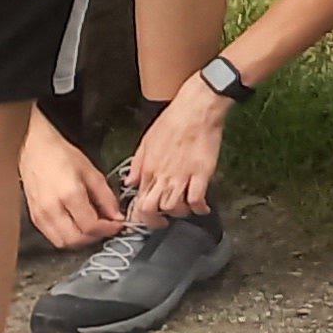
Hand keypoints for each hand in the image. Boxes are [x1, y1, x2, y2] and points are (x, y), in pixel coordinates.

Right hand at [20, 121, 124, 247]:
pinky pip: (52, 237)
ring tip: (93, 227)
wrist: (34, 149)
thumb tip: (116, 217)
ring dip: (81, 240)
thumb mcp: (92, 172)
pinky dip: (68, 237)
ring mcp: (40, 215)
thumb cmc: (62, 156)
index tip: (118, 224)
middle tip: (106, 227)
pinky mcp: (33, 218)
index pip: (90, 226)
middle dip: (96, 237)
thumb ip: (106, 197)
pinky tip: (77, 225)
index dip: (108, 229)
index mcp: (69, 194)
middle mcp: (52, 208)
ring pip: (63, 243)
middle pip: (76, 240)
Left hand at [125, 85, 229, 223]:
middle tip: (161, 222)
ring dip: (178, 213)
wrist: (195, 110)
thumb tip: (131, 182)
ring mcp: (182, 176)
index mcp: (148, 168)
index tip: (146, 216)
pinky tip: (202, 208)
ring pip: (173, 207)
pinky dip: (199, 208)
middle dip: (155, 221)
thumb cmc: (172, 120)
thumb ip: (138, 164)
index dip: (141, 213)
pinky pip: (197, 199)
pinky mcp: (201, 173)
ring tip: (183, 210)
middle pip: (152, 209)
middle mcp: (162, 175)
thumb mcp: (146, 141)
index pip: (138, 199)